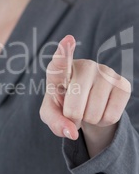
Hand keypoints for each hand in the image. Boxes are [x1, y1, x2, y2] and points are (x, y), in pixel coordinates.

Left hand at [39, 35, 130, 151]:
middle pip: (74, 107)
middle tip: (73, 110)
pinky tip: (101, 109)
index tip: (68, 40)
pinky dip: (103, 121)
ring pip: (93, 114)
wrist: (85, 103)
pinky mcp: (123, 84)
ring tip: (87, 108)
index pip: (61, 61)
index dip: (64, 52)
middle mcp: (84, 66)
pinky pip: (111, 116)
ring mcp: (106, 72)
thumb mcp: (51, 113)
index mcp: (60, 69)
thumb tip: (72, 132)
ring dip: (88, 119)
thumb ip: (55, 122)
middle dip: (72, 117)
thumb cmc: (63, 103)